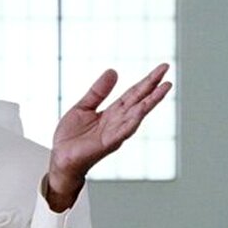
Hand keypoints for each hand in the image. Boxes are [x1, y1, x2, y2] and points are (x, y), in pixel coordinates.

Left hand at [46, 63, 172, 210]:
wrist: (60, 159)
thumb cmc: (71, 137)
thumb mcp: (83, 107)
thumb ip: (98, 91)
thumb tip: (113, 71)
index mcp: (112, 112)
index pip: (133, 94)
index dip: (147, 81)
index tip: (162, 69)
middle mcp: (117, 122)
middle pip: (139, 101)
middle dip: (153, 87)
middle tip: (167, 71)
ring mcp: (114, 133)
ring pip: (136, 115)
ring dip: (150, 102)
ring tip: (163, 89)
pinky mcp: (107, 144)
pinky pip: (122, 131)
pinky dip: (132, 121)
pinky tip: (141, 111)